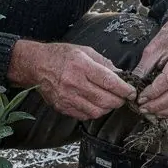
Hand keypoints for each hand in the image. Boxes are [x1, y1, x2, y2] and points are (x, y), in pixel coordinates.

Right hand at [7, 40, 135, 120]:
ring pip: (97, 111)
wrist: (37, 65)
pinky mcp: (62, 107)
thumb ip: (104, 63)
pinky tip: (95, 104)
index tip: (131, 92)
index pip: (109, 82)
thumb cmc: (61, 55)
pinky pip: (85, 116)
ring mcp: (67, 97)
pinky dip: (94, 112)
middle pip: (105, 100)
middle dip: (119, 101)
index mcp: (82, 65)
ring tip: (108, 100)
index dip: (124, 89)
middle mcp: (74, 83)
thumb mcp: (84, 51)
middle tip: (122, 97)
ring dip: (107, 108)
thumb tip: (120, 75)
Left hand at [133, 17, 167, 118]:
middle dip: (158, 105)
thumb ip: (143, 69)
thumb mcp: (152, 50)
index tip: (140, 98)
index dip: (153, 92)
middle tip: (143, 108)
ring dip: (167, 111)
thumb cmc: (167, 41)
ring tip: (151, 112)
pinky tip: (162, 112)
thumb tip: (133, 88)